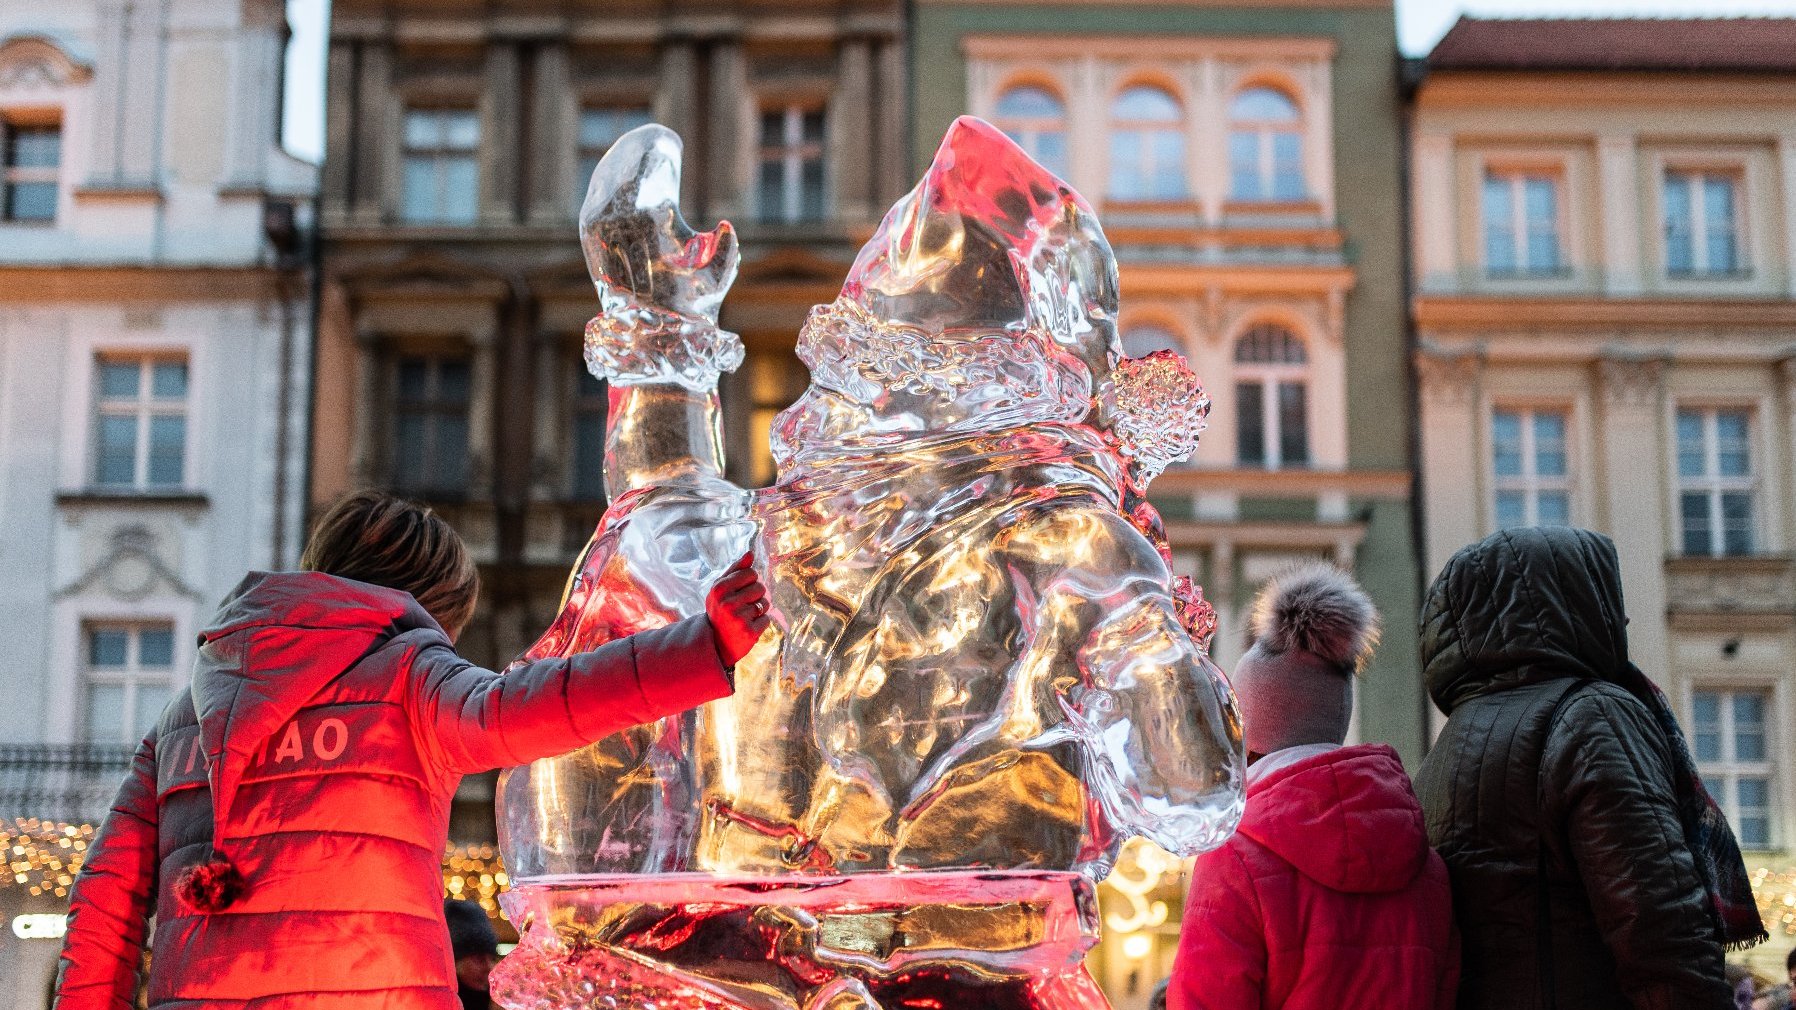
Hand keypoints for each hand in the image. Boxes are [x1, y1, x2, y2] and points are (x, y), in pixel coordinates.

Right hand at [706, 552, 769, 668]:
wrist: (716, 643)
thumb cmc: (720, 610)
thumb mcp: (721, 588)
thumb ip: (735, 570)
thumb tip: (751, 553)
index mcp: (719, 589)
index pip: (751, 573)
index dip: (749, 581)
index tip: (739, 591)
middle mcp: (727, 603)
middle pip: (760, 587)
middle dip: (755, 596)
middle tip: (741, 606)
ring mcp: (738, 619)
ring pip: (766, 603)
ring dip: (759, 609)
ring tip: (745, 616)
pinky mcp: (749, 633)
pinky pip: (767, 619)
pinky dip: (760, 623)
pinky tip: (747, 628)